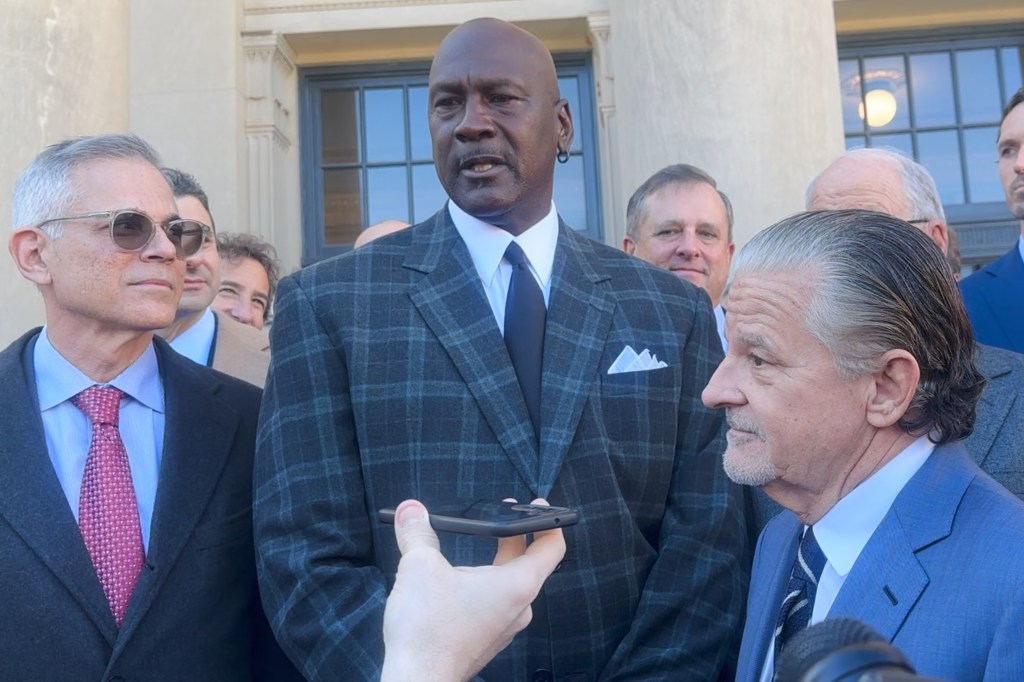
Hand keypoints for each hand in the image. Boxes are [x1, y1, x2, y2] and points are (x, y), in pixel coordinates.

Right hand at [380, 498, 565, 681]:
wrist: (418, 681)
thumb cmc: (427, 631)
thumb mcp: (419, 567)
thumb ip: (417, 533)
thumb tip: (410, 510)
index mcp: (517, 585)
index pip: (552, 548)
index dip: (550, 521)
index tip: (539, 506)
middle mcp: (519, 608)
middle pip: (527, 563)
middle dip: (513, 536)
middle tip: (500, 515)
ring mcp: (504, 627)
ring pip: (507, 585)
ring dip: (494, 563)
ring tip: (472, 549)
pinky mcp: (487, 640)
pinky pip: (493, 605)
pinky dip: (482, 587)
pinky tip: (457, 583)